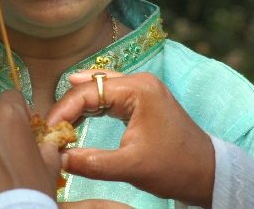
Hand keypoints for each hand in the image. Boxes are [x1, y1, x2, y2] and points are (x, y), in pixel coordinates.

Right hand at [46, 70, 214, 207]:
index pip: (88, 91)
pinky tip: (75, 120)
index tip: (46, 130)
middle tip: (47, 130)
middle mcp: (139, 81)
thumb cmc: (175, 167)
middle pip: (90, 86)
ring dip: (77, 107)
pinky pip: (108, 97)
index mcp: (139, 90)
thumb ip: (91, 162)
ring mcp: (142, 89)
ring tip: (57, 126)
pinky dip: (90, 108)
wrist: (207, 172)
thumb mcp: (129, 167)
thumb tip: (58, 159)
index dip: (62, 110)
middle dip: (67, 107)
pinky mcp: (142, 100)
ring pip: (98, 89)